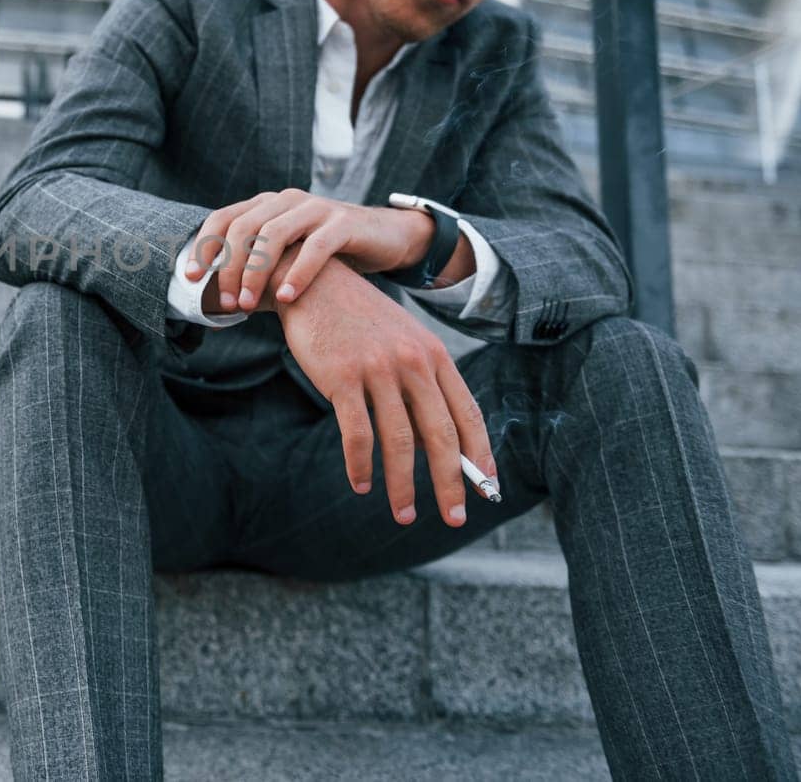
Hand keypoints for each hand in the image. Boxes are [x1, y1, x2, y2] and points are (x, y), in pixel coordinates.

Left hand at [185, 189, 428, 313]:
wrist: (386, 236)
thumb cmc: (328, 254)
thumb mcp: (288, 256)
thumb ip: (258, 270)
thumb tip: (222, 305)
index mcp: (266, 205)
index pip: (223, 219)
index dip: (203, 248)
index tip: (190, 279)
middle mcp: (286, 201)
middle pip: (242, 228)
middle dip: (227, 268)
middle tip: (225, 303)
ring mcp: (315, 208)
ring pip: (272, 235)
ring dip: (255, 273)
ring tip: (248, 305)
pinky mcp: (343, 222)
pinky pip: (315, 247)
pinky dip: (297, 273)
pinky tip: (287, 298)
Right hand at [266, 247, 499, 527]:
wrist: (312, 282)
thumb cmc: (357, 321)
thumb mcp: (400, 340)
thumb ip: (420, 381)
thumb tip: (437, 440)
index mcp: (433, 355)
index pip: (468, 414)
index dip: (481, 456)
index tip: (488, 490)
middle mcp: (413, 362)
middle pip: (440, 435)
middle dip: (450, 483)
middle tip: (455, 518)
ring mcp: (378, 369)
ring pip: (399, 442)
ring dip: (403, 486)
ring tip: (403, 515)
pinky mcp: (343, 377)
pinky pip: (357, 434)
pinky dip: (360, 466)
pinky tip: (361, 484)